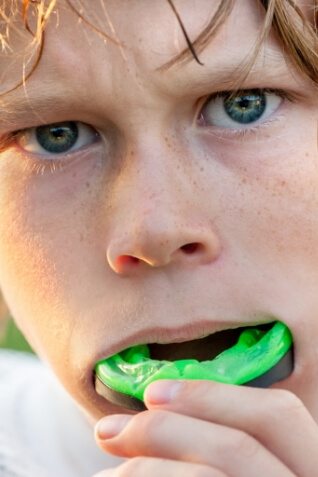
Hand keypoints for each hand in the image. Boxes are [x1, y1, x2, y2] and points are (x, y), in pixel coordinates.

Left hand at [93, 380, 317, 475]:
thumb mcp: (248, 473)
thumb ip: (223, 453)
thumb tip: (160, 410)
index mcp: (309, 470)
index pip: (278, 415)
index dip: (214, 396)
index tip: (154, 393)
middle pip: (239, 446)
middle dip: (165, 429)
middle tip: (107, 431)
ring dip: (146, 469)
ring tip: (105, 475)